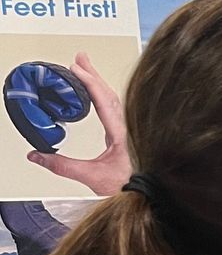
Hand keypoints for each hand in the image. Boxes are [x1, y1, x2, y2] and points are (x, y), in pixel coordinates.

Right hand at [25, 52, 129, 195]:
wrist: (151, 196)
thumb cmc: (131, 188)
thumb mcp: (92, 177)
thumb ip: (62, 166)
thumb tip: (37, 155)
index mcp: (122, 134)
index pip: (104, 100)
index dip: (89, 81)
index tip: (76, 68)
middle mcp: (128, 129)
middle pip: (110, 94)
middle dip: (93, 74)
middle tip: (80, 58)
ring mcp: (130, 131)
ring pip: (116, 100)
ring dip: (99, 83)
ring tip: (85, 69)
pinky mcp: (129, 136)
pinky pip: (118, 108)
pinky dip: (105, 95)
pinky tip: (99, 94)